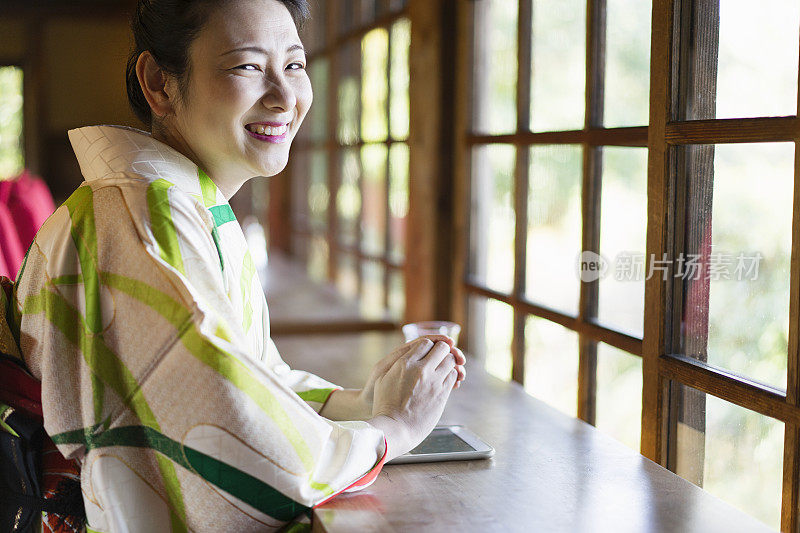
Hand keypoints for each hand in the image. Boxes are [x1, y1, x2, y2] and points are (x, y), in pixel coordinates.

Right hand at [368, 338, 458, 458]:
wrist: (396, 428)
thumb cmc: (385, 404)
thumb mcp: (383, 377)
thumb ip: (396, 362)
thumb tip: (407, 353)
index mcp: (405, 364)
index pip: (425, 342)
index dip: (429, 345)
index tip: (429, 350)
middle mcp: (422, 370)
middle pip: (442, 348)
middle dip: (442, 350)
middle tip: (439, 356)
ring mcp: (434, 382)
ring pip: (451, 360)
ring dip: (449, 361)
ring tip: (442, 367)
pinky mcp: (442, 393)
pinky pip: (453, 375)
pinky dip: (452, 374)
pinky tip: (445, 378)